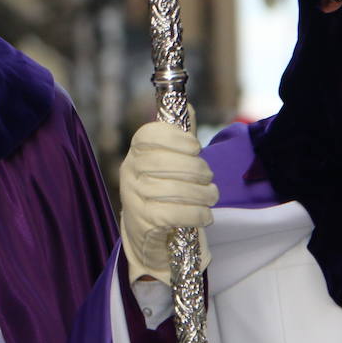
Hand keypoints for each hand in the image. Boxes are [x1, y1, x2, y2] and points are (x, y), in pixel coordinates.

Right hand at [119, 120, 217, 284]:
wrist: (149, 238)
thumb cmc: (165, 193)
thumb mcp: (171, 163)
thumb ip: (179, 137)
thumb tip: (186, 105)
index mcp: (136, 152)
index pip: (149, 135)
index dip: (176, 138)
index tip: (195, 147)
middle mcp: (129, 172)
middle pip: (166, 163)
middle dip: (197, 170)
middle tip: (210, 178)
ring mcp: (133, 197)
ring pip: (173, 189)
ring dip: (202, 194)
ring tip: (212, 197)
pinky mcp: (142, 222)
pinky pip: (173, 214)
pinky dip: (196, 214)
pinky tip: (205, 215)